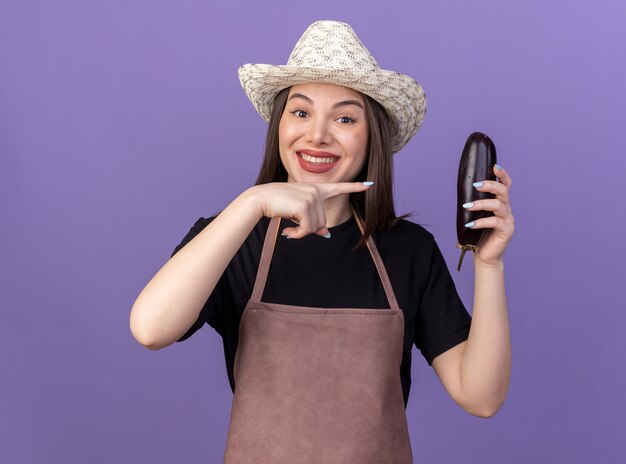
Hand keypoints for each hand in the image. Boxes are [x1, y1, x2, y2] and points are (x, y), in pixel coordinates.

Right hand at [249, 181, 372, 238]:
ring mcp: (312, 197)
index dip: (355, 187)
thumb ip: (312, 220)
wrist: (260, 199)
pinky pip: (308, 229)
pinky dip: (298, 234)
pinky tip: (287, 230)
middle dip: (307, 229)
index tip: (369, 185)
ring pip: (316, 227)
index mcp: (315, 189)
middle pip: (322, 221)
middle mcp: (316, 191)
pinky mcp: (305, 205)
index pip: (339, 187)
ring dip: (301, 233)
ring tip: (289, 227)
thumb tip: (326, 234)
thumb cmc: (276, 204)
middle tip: (292, 227)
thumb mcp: (297, 212)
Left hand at [463, 165, 514, 265]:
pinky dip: (481, 222)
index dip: (502, 175)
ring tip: (467, 206)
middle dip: (490, 185)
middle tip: (476, 185)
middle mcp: (506, 209)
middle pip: (503, 191)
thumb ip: (474, 205)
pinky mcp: (507, 231)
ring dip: (481, 204)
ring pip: (498, 205)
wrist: (485, 256)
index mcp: (501, 203)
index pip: (506, 185)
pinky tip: (470, 224)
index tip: (494, 166)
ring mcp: (508, 220)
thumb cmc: (478, 235)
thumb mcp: (476, 216)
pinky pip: (495, 222)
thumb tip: (462, 192)